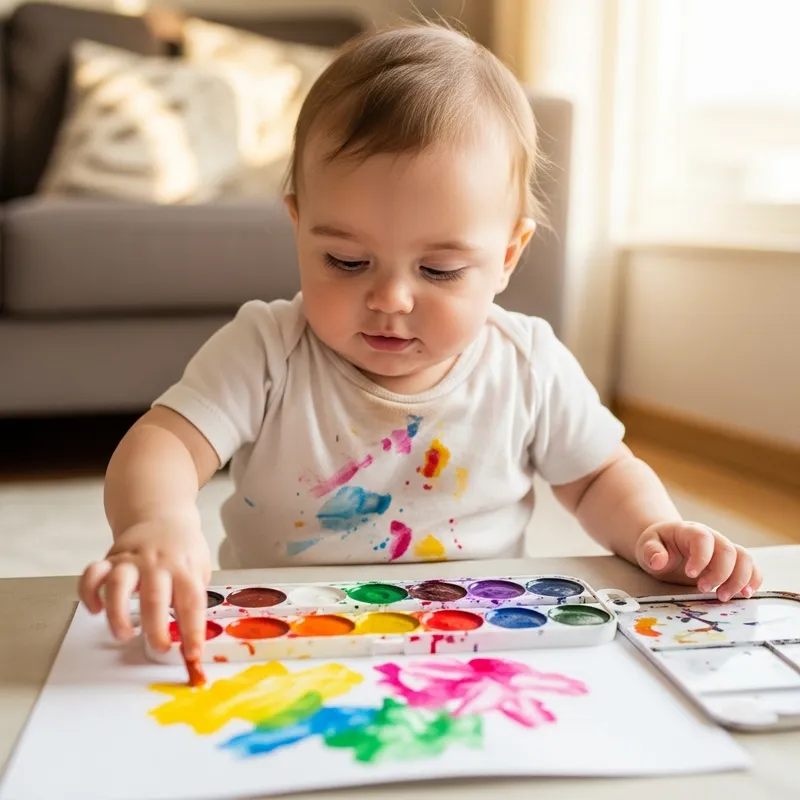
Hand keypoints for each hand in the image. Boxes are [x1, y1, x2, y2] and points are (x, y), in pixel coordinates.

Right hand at [78, 514, 210, 658]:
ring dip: (118, 613)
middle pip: (155, 596)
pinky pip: (92, 574)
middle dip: (156, 627)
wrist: (163, 516)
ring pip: (118, 584)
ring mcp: (131, 560)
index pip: (191, 601)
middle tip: (159, 648)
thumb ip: (194, 599)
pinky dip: (88, 592)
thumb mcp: (200, 569)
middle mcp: (157, 563)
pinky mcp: (110, 560)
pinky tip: (95, 609)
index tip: (192, 654)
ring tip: (123, 635)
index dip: (192, 630)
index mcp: (184, 567)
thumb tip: (191, 641)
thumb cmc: (182, 550)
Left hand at [635, 521, 761, 600]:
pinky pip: (751, 567)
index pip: (702, 538)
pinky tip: (745, 594)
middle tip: (704, 589)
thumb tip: (658, 561)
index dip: (701, 557)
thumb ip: (651, 552)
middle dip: (720, 573)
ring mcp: (724, 549)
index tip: (691, 574)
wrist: (667, 545)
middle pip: (728, 550)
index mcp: (690, 531)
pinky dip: (752, 580)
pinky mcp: (732, 562)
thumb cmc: (658, 546)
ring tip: (724, 597)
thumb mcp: (647, 546)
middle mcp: (712, 537)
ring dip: (739, 580)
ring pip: (744, 558)